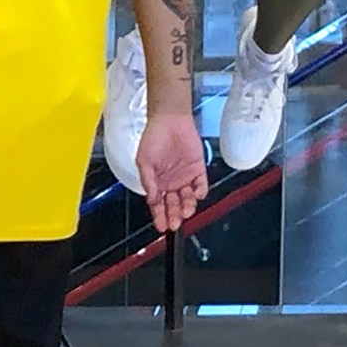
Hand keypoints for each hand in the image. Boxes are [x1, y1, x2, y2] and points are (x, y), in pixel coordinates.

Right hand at [136, 111, 208, 235]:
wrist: (170, 120)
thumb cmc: (154, 137)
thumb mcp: (144, 162)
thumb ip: (149, 181)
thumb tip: (152, 199)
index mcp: (157, 181)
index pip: (158, 204)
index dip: (160, 216)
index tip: (162, 227)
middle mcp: (171, 182)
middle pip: (174, 205)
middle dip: (174, 215)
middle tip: (175, 223)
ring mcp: (185, 177)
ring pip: (188, 198)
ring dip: (187, 206)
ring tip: (186, 210)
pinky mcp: (198, 169)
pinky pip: (201, 185)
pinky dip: (200, 192)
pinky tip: (196, 195)